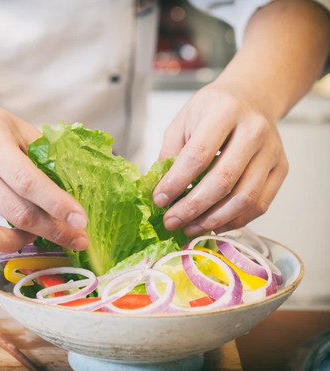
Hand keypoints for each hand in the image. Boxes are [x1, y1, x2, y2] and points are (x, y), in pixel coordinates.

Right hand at [0, 97, 88, 258]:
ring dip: (14, 243)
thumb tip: (75, 184)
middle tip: (75, 238)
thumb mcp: (14, 125)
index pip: (26, 180)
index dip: (57, 204)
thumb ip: (42, 153)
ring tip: (28, 235)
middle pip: (14, 211)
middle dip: (52, 231)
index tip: (81, 222)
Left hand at [152, 82, 287, 235]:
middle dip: (192, 208)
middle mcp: (254, 130)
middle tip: (171, 221)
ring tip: (189, 227)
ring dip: (213, 219)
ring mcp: (271, 151)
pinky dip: (235, 220)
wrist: (252, 97)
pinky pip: (260, 204)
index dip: (176, 182)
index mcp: (225, 112)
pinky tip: (213, 224)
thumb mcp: (182, 121)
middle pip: (223, 180)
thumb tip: (161, 193)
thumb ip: (170, 153)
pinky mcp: (281, 168)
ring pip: (245, 197)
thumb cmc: (212, 110)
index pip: (198, 155)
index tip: (159, 200)